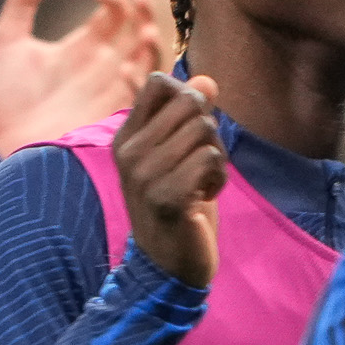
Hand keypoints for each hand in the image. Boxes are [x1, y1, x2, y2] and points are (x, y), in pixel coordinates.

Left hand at [0, 0, 158, 152]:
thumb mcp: (3, 43)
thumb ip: (21, 2)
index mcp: (80, 48)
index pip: (113, 15)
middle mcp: (101, 70)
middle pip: (140, 35)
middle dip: (146, 14)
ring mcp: (108, 96)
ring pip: (149, 66)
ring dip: (153, 48)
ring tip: (144, 33)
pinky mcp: (109, 121)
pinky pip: (140, 102)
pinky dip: (141, 84)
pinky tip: (124, 71)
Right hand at [113, 63, 227, 286]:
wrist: (168, 265)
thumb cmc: (176, 205)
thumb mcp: (177, 156)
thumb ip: (189, 117)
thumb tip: (207, 79)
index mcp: (126, 138)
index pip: (158, 83)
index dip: (187, 96)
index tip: (188, 131)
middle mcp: (130, 152)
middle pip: (190, 101)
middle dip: (209, 127)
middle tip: (201, 161)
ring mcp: (145, 174)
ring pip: (204, 128)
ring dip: (217, 156)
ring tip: (202, 181)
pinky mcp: (168, 195)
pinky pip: (210, 157)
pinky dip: (219, 177)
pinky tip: (205, 197)